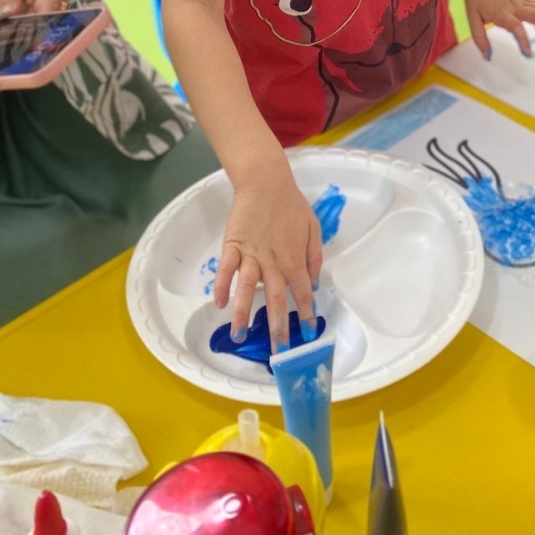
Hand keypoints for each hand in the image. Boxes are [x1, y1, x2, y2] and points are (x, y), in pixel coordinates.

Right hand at [214, 160, 322, 354]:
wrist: (266, 183)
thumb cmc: (291, 205)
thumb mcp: (314, 228)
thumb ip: (315, 257)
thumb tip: (315, 283)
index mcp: (295, 259)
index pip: (303, 293)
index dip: (306, 315)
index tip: (308, 335)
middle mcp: (273, 262)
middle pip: (276, 300)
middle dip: (278, 328)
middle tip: (278, 351)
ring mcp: (251, 255)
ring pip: (247, 290)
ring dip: (244, 315)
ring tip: (240, 337)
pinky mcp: (233, 246)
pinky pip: (226, 270)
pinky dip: (222, 286)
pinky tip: (220, 304)